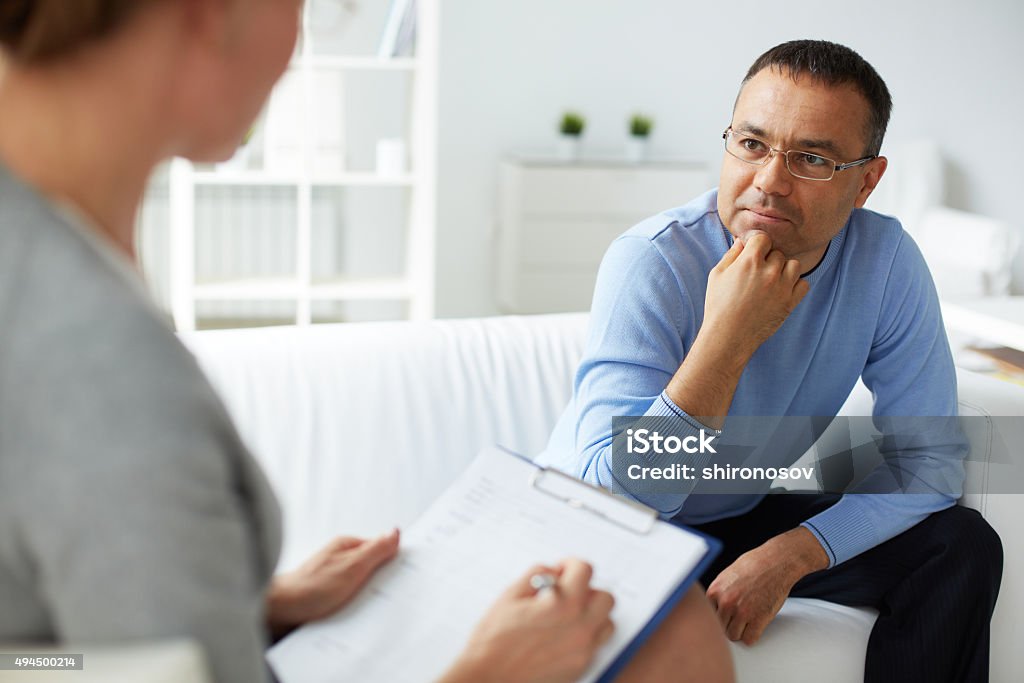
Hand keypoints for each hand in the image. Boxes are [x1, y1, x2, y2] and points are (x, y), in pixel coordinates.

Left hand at [266, 529, 399, 636]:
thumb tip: (395, 532)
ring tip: (364, 605)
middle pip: (371, 567)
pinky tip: (351, 612)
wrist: (280, 610)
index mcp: (347, 546)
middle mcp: (339, 558)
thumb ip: (376, 549)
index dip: (392, 561)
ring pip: (359, 584)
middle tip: (382, 594)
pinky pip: (347, 596)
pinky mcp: (326, 592)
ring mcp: (332, 575)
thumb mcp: (353, 566)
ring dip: (364, 596)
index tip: (400, 574)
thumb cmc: (312, 586)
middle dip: (379, 581)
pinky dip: (352, 604)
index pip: (380, 548)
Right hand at [440, 558, 615, 682]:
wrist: (488, 679)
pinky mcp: (580, 667)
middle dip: (587, 589)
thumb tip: (553, 572)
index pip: (584, 570)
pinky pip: (596, 645)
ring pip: (606, 622)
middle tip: (567, 593)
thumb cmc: (493, 641)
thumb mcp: (510, 596)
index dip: (570, 565)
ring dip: (592, 614)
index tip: (561, 571)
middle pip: (605, 597)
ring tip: (569, 616)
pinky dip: (586, 636)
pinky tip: (563, 637)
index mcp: (562, 604)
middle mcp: (579, 627)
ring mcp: (583, 650)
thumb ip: (536, 575)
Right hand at [703, 233, 808, 358]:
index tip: (752, 254)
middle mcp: (769, 272)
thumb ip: (731, 255)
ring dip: (784, 270)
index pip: (763, 238)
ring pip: (794, 265)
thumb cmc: (718, 306)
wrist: (728, 336)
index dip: (757, 245)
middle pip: (778, 253)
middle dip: (769, 260)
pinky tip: (781, 291)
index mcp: (749, 261)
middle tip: (757, 274)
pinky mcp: (790, 302)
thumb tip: (742, 241)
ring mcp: (782, 287)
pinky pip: (803, 284)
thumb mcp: (717, 275)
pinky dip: (795, 285)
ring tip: (771, 281)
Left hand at [705, 527, 827, 644]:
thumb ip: (719, 592)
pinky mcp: (758, 619)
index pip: (708, 614)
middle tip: (739, 616)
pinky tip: (755, 625)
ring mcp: (741, 612)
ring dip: (740, 630)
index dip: (719, 614)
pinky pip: (749, 639)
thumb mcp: (727, 575)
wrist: (776, 562)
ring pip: (733, 635)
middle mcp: (725, 602)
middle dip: (729, 623)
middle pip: (720, 627)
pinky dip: (752, 635)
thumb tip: (713, 608)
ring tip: (748, 620)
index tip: (725, 614)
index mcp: (715, 590)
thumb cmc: (754, 565)